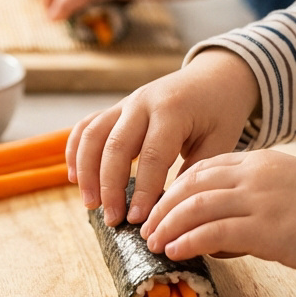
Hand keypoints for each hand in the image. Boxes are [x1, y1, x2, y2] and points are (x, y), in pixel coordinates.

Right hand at [67, 47, 258, 226]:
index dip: (142, 191)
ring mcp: (125, 103)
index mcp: (172, 110)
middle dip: (110, 187)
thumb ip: (195, 172)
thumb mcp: (220, 141)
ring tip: (90, 204)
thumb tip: (170, 210)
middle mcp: (143, 103)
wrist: (215, 76)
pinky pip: (86, 126)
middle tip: (112, 219)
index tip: (137, 220)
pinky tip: (74, 177)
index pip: (151, 156)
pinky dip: (75, 150)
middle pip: (115, 147)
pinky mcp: (116, 109)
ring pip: (92, 135)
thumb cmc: (220, 112)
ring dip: (86, 171)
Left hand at [143, 150, 295, 277]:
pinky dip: (188, 241)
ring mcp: (261, 200)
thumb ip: (255, 207)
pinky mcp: (268, 229)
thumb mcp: (292, 196)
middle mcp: (257, 175)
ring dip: (168, 225)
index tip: (160, 207)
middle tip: (147, 227)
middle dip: (163, 207)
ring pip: (196, 206)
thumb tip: (223, 238)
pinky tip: (175, 252)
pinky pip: (214, 232)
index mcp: (263, 162)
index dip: (175, 188)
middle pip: (191, 184)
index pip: (205, 168)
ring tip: (153, 243)